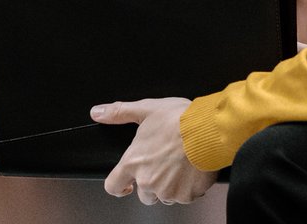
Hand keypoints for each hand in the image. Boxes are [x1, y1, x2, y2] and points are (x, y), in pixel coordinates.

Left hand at [91, 98, 218, 205]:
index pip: (113, 185)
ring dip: (170, 185)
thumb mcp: (147, 109)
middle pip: (143, 195)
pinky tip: (192, 169)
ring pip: (164, 196)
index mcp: (134, 162)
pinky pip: (184, 196)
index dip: (118, 186)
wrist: (208, 130)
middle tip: (164, 165)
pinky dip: (188, 187)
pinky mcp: (186, 195)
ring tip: (180, 164)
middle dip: (151, 184)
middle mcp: (147, 181)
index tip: (124, 184)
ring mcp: (167, 190)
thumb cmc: (179, 120)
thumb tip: (98, 112)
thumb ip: (119, 112)